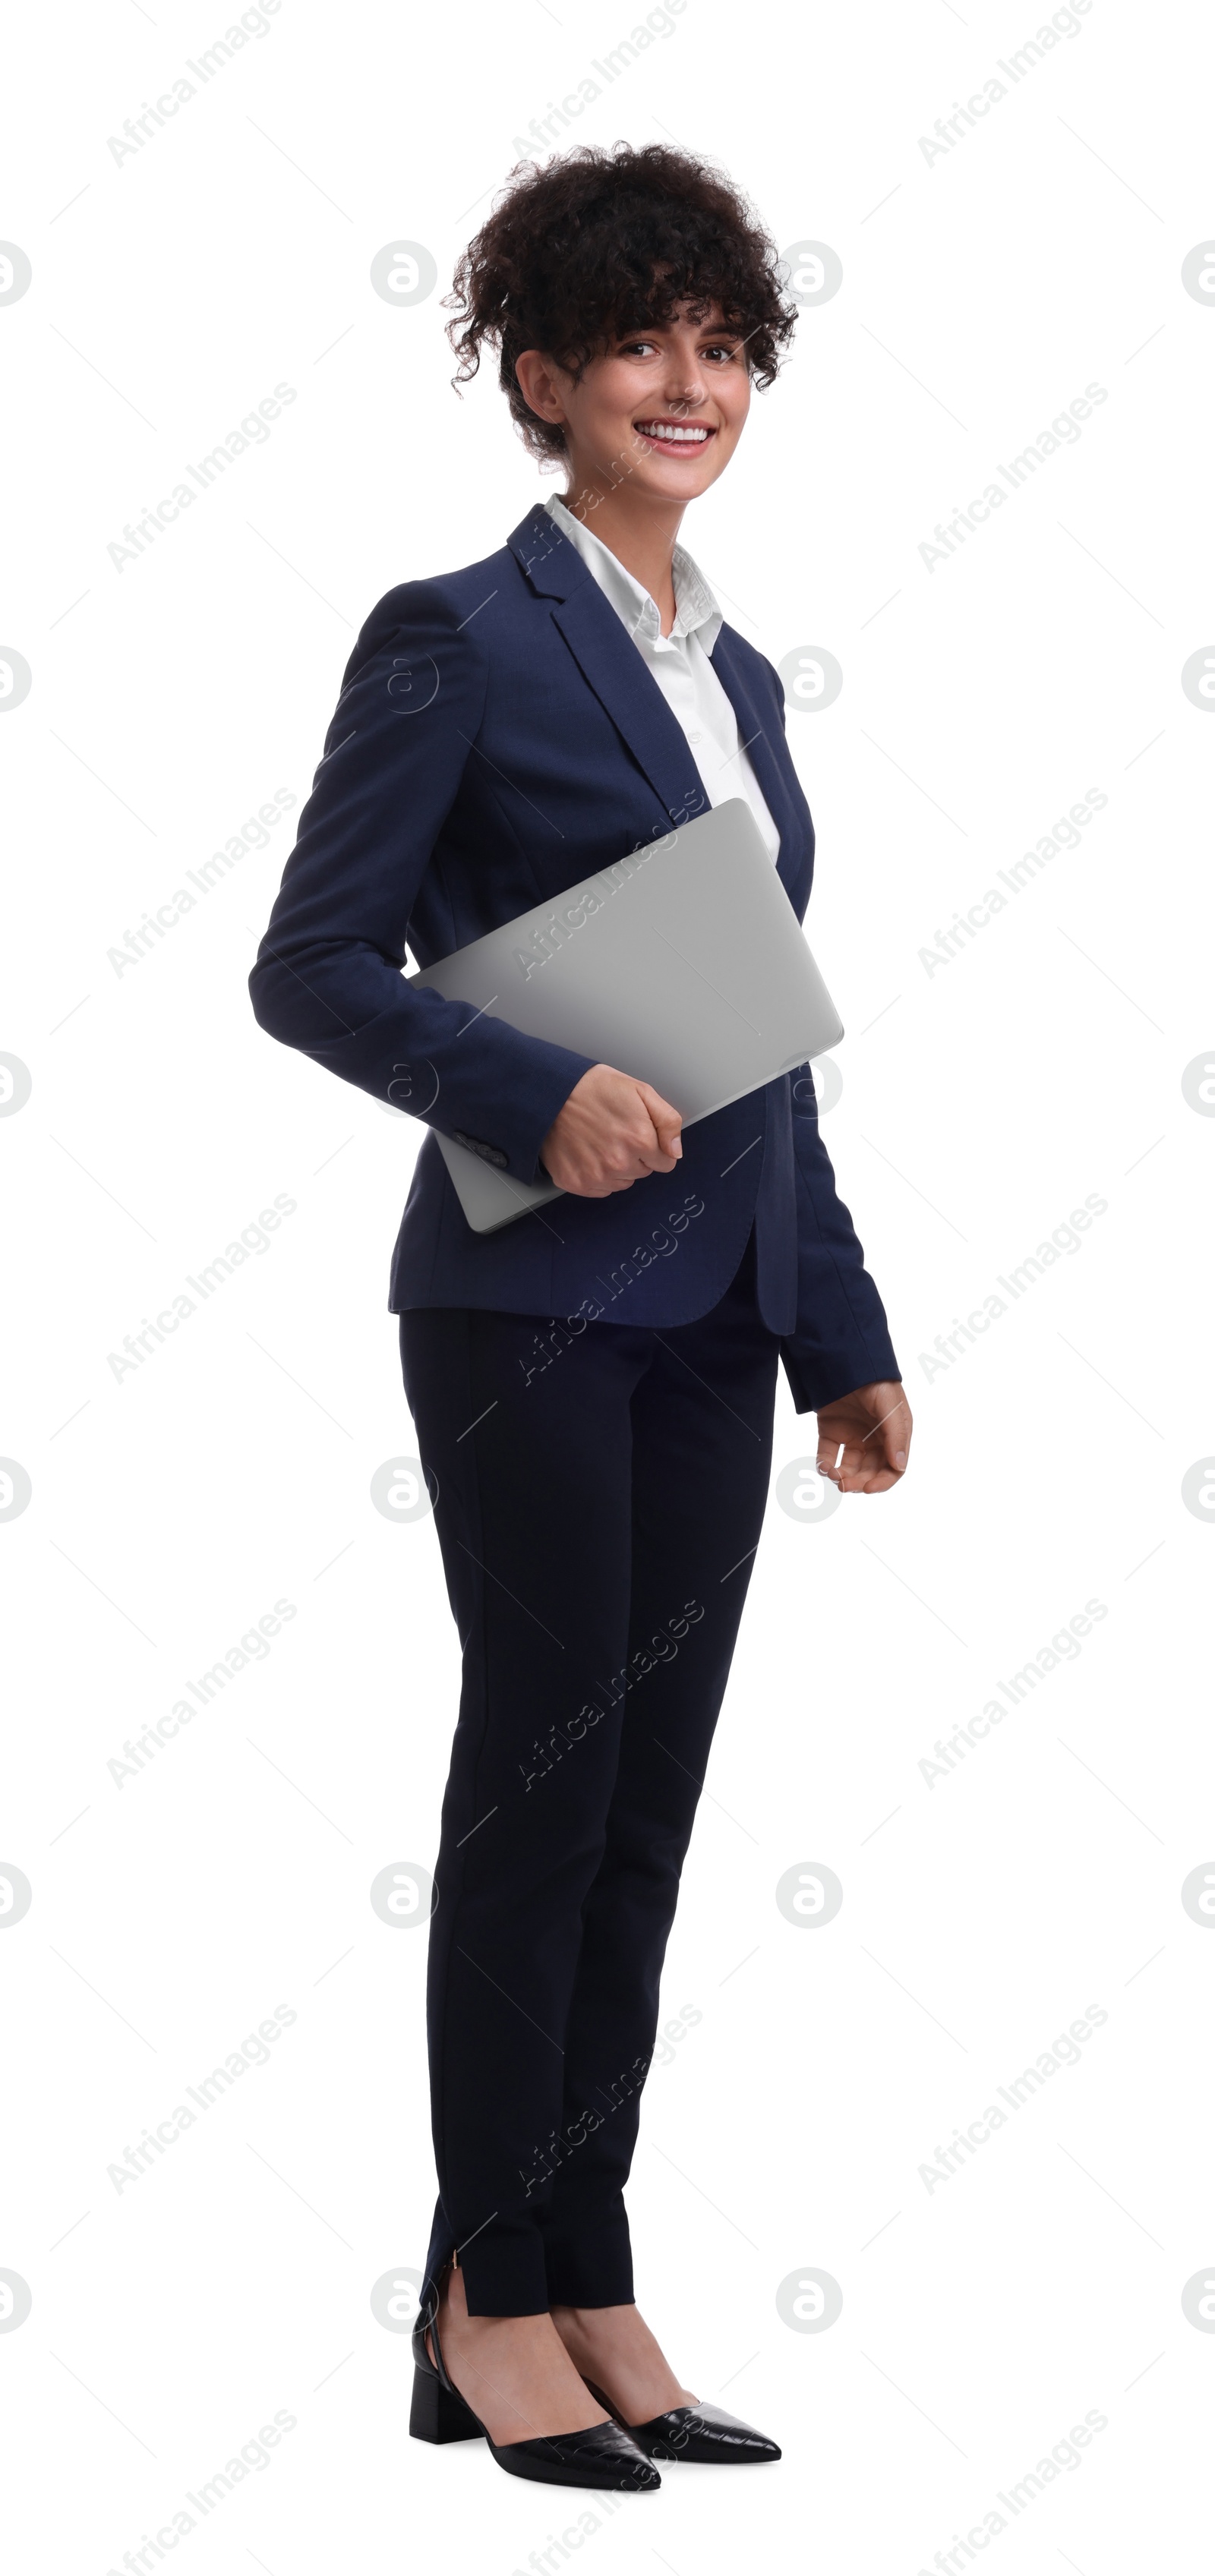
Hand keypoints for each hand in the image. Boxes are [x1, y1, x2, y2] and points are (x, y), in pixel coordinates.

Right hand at [539, 1064, 682, 1196]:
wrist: (551, 1093)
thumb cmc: (593, 1088)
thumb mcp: (641, 1091)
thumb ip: (668, 1121)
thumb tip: (676, 1151)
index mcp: (640, 1140)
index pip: (665, 1163)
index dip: (654, 1148)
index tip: (639, 1134)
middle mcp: (619, 1163)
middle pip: (643, 1172)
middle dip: (635, 1156)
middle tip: (615, 1132)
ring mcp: (596, 1175)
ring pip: (622, 1182)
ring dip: (616, 1167)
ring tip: (599, 1141)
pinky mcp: (575, 1182)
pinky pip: (600, 1189)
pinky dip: (597, 1175)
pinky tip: (588, 1153)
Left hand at [816, 1381, 911, 1493]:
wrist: (844, 1359)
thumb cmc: (875, 1381)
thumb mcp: (891, 1407)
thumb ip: (896, 1436)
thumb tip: (900, 1466)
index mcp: (893, 1436)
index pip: (892, 1468)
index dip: (882, 1482)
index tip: (868, 1488)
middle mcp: (874, 1440)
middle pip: (869, 1471)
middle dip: (859, 1482)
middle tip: (845, 1485)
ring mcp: (852, 1436)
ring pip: (849, 1467)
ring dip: (842, 1476)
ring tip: (834, 1475)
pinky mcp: (831, 1432)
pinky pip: (828, 1455)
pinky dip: (825, 1465)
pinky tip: (824, 1466)